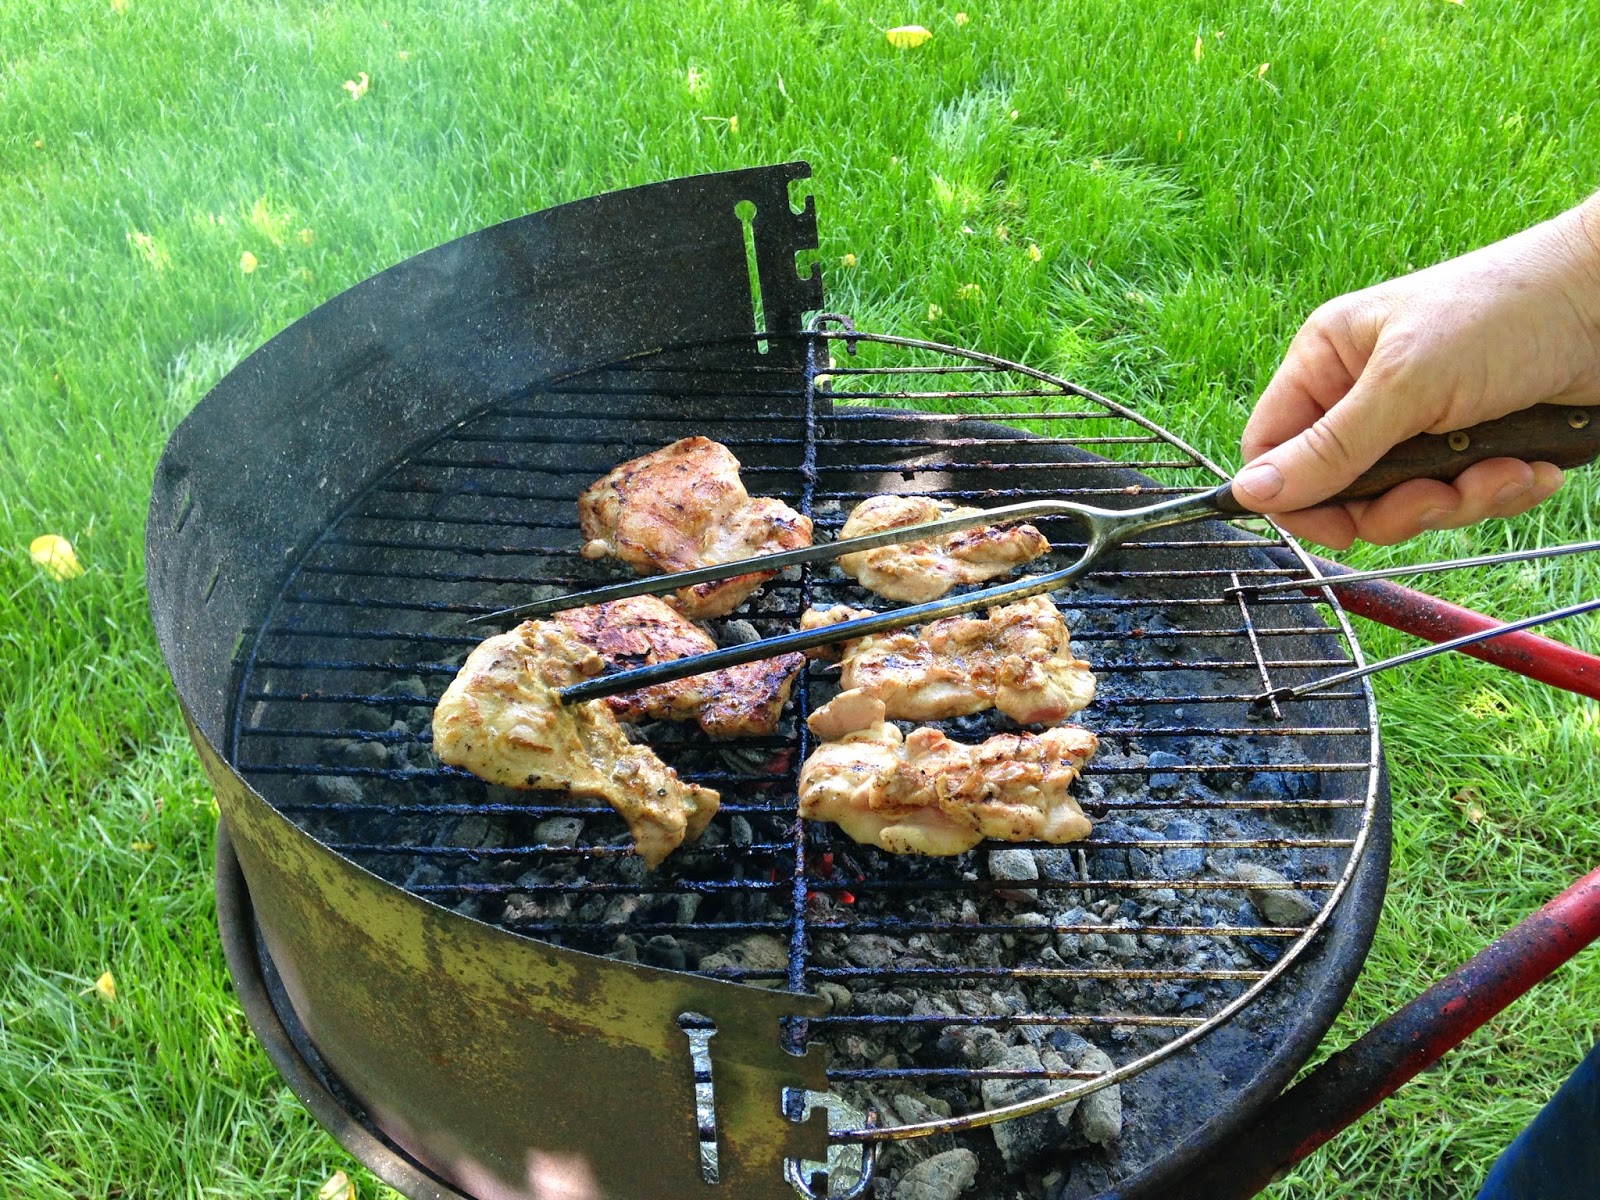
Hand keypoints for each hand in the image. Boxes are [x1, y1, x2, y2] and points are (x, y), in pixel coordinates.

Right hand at [1232, 194, 1599, 548]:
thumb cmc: (1506, 312)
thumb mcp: (1406, 385)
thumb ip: (1328, 447)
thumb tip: (1247, 494)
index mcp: (1328, 362)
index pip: (1272, 449)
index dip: (1296, 497)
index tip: (1342, 525)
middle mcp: (1365, 394)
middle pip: (1342, 492)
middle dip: (1401, 504)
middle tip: (1440, 492)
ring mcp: (1419, 422)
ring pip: (1404, 504)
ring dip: (1462, 500)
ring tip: (1506, 469)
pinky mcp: (1469, 443)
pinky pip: (1461, 499)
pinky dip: (1500, 491)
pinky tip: (1532, 465)